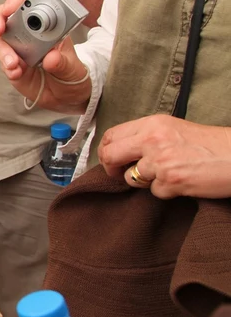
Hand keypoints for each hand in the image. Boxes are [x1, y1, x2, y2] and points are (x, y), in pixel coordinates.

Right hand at [0, 0, 90, 113]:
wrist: (65, 95)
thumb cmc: (71, 73)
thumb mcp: (73, 68)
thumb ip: (63, 62)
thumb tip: (51, 57)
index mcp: (45, 25)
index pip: (28, 4)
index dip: (17, 1)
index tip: (11, 7)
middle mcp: (27, 33)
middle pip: (4, 18)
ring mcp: (17, 49)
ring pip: (0, 42)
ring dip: (3, 51)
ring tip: (14, 65)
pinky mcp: (11, 65)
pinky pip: (3, 63)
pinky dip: (7, 68)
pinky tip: (17, 74)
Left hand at [98, 116, 230, 198]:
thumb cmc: (211, 145)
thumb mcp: (174, 129)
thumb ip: (147, 137)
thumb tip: (121, 151)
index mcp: (152, 124)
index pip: (111, 135)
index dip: (105, 150)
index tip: (110, 160)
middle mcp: (152, 140)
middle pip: (110, 156)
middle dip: (111, 168)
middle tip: (120, 174)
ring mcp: (161, 161)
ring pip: (131, 178)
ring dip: (146, 181)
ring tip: (169, 174)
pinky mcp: (172, 181)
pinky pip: (155, 192)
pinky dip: (167, 191)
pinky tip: (183, 182)